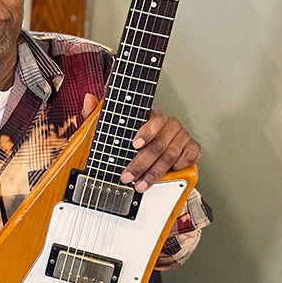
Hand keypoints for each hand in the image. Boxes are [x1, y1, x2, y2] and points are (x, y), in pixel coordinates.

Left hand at [83, 94, 199, 192]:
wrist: (153, 152)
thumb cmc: (131, 138)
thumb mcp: (110, 127)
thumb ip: (97, 113)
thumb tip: (89, 98)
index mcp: (152, 114)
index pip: (154, 119)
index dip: (145, 132)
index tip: (134, 144)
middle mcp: (169, 124)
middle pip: (159, 144)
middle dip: (142, 163)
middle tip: (128, 176)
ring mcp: (182, 136)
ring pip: (170, 155)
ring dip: (154, 172)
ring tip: (141, 184)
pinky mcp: (192, 148)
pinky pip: (190, 157)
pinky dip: (180, 166)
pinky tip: (168, 173)